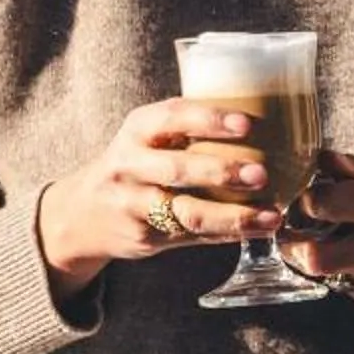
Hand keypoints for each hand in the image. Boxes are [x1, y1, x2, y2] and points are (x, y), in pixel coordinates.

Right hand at [37, 99, 288, 297]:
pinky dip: (230, 234)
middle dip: (220, 171)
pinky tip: (260, 228)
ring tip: (272, 214)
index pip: (171, 117)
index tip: (246, 124)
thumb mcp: (146, 138)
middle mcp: (129, 165)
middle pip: (176, 169)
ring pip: (187, 212)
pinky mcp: (145, 237)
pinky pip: (193, 236)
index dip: (209, 119)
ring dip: (233, 215)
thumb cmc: (135, 165)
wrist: (82, 213)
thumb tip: (266, 121)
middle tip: (261, 174)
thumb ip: (187, 131)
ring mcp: (133, 205)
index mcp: (136, 130)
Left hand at [281, 153, 353, 310]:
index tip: (309, 199)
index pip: (324, 205)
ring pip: (325, 275)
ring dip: (316, 258)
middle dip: (294, 243)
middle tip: (293, 231)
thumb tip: (315, 158)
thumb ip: (353, 165)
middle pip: (315, 256)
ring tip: (321, 242)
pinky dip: (339, 272)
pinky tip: (351, 257)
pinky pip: (343, 288)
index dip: (306, 201)